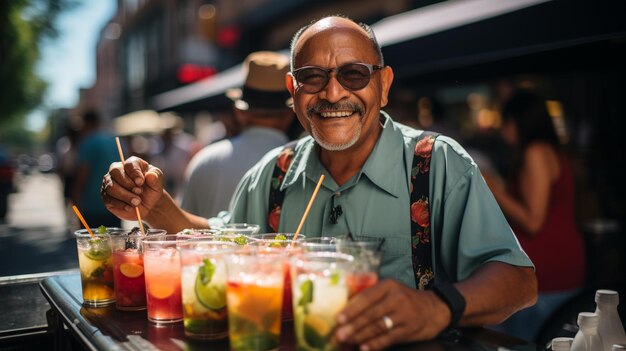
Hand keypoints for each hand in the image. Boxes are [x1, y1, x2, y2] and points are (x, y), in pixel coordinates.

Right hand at [101, 156, 163, 221]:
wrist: (149, 204)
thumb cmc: (152, 189)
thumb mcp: (158, 182)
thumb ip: (156, 177)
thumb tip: (150, 175)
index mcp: (131, 163)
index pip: (128, 164)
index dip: (134, 173)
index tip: (141, 182)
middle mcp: (117, 170)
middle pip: (115, 172)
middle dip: (128, 184)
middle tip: (139, 192)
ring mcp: (109, 183)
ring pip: (111, 187)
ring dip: (125, 196)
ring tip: (137, 202)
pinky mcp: (107, 197)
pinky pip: (109, 199)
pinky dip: (121, 204)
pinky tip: (130, 207)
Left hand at [335, 280, 449, 349]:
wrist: (435, 308)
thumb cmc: (405, 299)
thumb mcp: (391, 290)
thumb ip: (371, 296)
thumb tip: (346, 308)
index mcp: (389, 286)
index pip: (367, 297)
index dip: (352, 309)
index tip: (339, 318)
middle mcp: (397, 298)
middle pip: (371, 313)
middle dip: (353, 325)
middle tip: (339, 333)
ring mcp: (405, 314)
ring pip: (379, 326)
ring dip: (361, 335)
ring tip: (348, 341)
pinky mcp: (410, 329)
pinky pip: (389, 338)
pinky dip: (376, 344)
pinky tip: (364, 348)